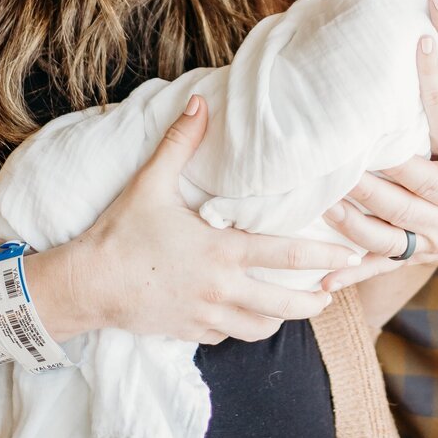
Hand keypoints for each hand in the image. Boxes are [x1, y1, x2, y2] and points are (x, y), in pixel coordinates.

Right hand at [66, 97, 359, 342]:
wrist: (86, 285)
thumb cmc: (120, 233)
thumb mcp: (151, 183)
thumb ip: (181, 143)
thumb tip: (199, 102)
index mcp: (221, 252)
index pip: (287, 256)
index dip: (324, 256)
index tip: (351, 256)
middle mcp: (221, 289)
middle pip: (285, 305)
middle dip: (315, 301)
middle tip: (334, 291)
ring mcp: (206, 316)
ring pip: (260, 328)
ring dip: (281, 318)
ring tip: (294, 306)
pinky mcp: (189, 333)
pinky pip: (226, 335)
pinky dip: (240, 326)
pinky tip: (242, 314)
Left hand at [323, 129, 437, 281]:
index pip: (428, 181)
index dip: (399, 166)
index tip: (372, 146)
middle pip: (398, 209)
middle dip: (364, 191)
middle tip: (334, 171)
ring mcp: (427, 245)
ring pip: (385, 240)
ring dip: (352, 227)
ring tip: (323, 207)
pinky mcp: (415, 258)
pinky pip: (382, 268)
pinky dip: (353, 274)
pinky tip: (324, 279)